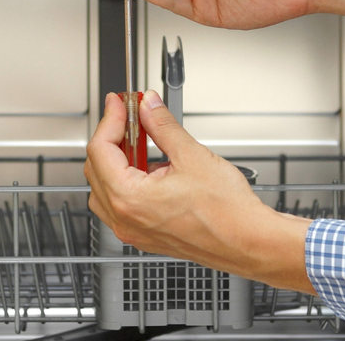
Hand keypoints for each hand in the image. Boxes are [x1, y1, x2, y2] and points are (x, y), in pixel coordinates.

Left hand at [84, 90, 315, 293]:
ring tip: (139, 139)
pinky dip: (126, 180)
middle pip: (96, 167)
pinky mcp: (145, 235)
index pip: (100, 149)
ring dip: (116, 159)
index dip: (110, 119)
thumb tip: (148, 107)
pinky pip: (120, 204)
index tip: (119, 103)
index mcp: (129, 199)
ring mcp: (134, 230)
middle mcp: (125, 219)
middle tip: (130, 114)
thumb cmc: (227, 212)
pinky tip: (148, 166)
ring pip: (104, 187)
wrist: (248, 242)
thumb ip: (162, 126)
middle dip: (112, 136)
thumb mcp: (191, 155)